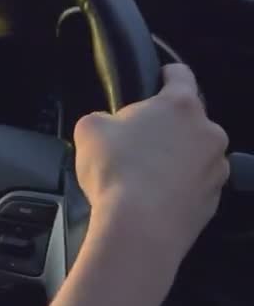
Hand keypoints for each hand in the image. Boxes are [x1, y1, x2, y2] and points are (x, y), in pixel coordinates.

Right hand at [74, 63, 228, 264]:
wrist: (139, 231)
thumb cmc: (116, 172)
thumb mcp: (89, 129)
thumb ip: (102, 117)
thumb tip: (107, 125)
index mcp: (180, 105)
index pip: (180, 74)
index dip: (165, 74)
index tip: (158, 79)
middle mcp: (208, 132)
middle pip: (188, 120)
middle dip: (166, 127)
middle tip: (137, 143)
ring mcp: (216, 169)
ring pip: (195, 154)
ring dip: (176, 159)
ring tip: (144, 177)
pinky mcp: (215, 201)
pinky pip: (196, 185)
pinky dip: (179, 188)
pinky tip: (154, 199)